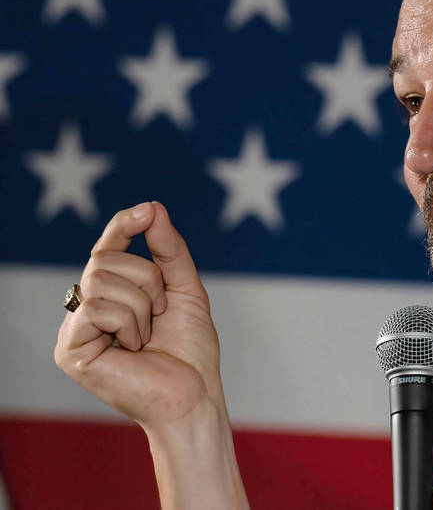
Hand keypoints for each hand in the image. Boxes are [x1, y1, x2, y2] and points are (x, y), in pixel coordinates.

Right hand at [54, 201, 222, 430]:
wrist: (193, 394)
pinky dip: (128, 322)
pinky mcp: (70, 349)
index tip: (147, 210)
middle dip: (147, 277)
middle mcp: (87, 309)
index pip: (108, 249)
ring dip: (141, 303)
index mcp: (112, 295)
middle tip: (162, 309)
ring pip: (100, 279)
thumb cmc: (190, 349)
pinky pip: (96, 307)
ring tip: (149, 334)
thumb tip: (152, 208)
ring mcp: (75, 329)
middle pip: (104, 259)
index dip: (122, 226)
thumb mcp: (184, 289)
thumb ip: (169, 250)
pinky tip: (135, 347)